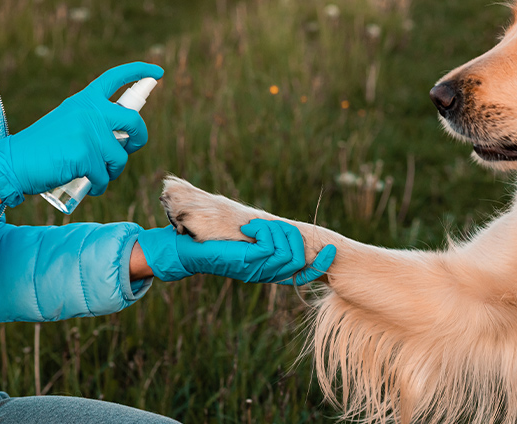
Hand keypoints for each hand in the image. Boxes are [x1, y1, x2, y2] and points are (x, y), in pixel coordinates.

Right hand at [0, 62, 163, 206]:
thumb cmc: (41, 148)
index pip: (115, 78)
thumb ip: (93, 123)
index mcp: (84, 100)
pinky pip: (105, 176)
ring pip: (120, 156)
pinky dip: (100, 185)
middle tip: (131, 147)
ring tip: (97, 174)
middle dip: (139, 139)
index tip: (157, 73)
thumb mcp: (68, 123)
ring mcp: (89, 133)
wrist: (13, 163)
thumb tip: (125, 137)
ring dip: (113, 170)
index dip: (139, 72)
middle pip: (134, 122)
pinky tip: (88, 186)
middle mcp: (89, 111)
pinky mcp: (86, 156)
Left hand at [137, 219, 335, 284]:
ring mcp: (257, 270)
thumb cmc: (211, 243)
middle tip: (266, 226)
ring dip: (274, 232)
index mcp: (268, 271)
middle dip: (290, 236)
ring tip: (253, 227)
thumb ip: (263, 238)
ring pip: (287, 253)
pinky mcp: (247, 262)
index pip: (304, 273)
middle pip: (298, 258)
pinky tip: (247, 229)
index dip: (321, 264)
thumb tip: (279, 229)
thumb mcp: (243, 240)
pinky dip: (263, 231)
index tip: (331, 250)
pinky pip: (270, 248)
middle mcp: (266, 274)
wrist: (185, 252)